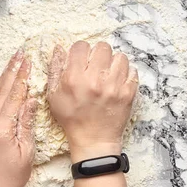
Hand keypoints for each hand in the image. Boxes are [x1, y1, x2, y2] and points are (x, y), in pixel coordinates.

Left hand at [0, 49, 36, 186]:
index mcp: (0, 129)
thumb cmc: (11, 176)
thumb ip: (27, 123)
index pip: (13, 97)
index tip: (28, 61)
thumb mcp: (26, 151)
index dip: (21, 78)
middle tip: (20, 53)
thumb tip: (31, 99)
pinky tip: (5, 82)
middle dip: (12, 70)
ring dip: (5, 77)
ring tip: (14, 61)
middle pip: (1, 90)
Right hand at [47, 41, 137, 162]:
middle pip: (102, 47)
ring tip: (108, 73)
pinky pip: (132, 71)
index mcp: (74, 78)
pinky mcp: (128, 93)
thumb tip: (59, 48)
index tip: (81, 59)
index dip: (80, 51)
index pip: (81, 47)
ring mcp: (114, 86)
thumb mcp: (54, 95)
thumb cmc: (72, 118)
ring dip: (113, 62)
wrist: (93, 140)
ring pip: (120, 57)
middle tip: (95, 65)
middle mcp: (95, 80)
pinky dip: (125, 73)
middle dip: (98, 54)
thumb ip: (55, 69)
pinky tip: (117, 81)